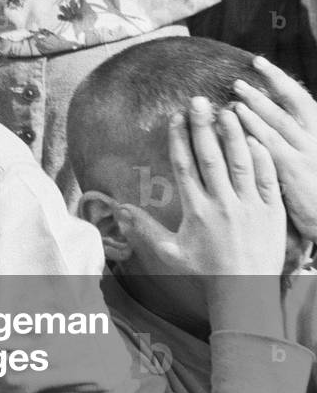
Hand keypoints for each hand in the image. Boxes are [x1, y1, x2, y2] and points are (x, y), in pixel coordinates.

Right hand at [117, 97, 285, 278]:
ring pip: (240, 163)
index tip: (175, 116)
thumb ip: (144, 228)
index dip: (179, 139)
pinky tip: (255, 138)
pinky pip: (266, 179)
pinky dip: (261, 158)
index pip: (185, 166)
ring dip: (232, 134)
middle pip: (210, 157)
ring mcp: (249, 207)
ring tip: (227, 109)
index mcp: (196, 211)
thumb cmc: (206, 272)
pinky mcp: (272, 213)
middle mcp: (222, 205)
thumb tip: (119, 210)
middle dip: (203, 126)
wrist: (245, 292)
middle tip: (198, 100)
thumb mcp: (169, 252)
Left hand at [232, 55, 316, 241]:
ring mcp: (307, 154)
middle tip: (238, 77)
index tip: (259, 62)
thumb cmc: (316, 186)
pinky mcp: (296, 173)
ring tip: (233, 99)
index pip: (299, 98)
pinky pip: (273, 152)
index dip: (279, 79)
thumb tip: (263, 115)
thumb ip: (291, 135)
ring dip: (254, 111)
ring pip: (278, 126)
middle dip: (264, 88)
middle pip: (290, 105)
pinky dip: (257, 139)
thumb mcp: (309, 155)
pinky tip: (239, 131)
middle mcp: (315, 138)